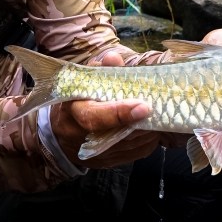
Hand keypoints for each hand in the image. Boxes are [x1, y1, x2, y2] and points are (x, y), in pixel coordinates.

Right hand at [49, 51, 159, 168]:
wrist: (63, 135)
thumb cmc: (76, 101)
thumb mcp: (83, 81)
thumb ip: (100, 70)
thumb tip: (114, 58)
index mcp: (74, 112)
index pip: (95, 118)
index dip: (119, 113)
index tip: (143, 106)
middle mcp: (83, 137)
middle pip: (120, 134)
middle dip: (142, 121)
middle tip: (158, 107)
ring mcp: (98, 154)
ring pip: (132, 145)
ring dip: (148, 130)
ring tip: (157, 114)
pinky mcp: (111, 162)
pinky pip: (137, 152)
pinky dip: (148, 139)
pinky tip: (151, 127)